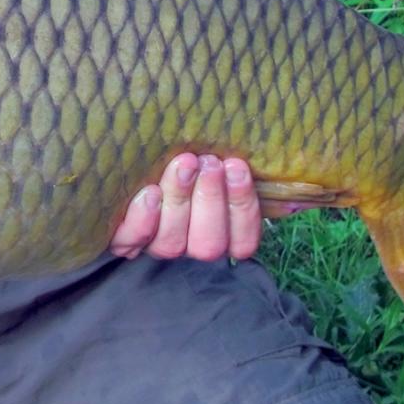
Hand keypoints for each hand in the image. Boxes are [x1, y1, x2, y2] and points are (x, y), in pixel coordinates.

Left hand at [110, 154, 269, 262]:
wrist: (127, 159)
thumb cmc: (187, 158)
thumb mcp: (217, 163)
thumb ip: (241, 172)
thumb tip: (279, 176)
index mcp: (222, 234)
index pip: (243, 241)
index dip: (242, 207)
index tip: (237, 166)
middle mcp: (191, 245)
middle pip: (208, 244)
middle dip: (211, 200)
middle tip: (209, 162)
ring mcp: (157, 245)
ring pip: (172, 242)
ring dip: (180, 200)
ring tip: (183, 164)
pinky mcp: (124, 239)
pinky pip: (132, 241)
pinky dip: (143, 219)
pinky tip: (149, 193)